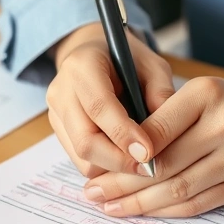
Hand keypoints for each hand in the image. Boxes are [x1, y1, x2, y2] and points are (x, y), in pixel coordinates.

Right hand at [46, 23, 174, 178]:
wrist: (93, 55)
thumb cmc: (127, 60)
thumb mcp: (152, 64)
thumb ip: (160, 92)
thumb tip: (168, 132)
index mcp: (82, 66)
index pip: (99, 106)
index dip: (124, 134)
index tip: (148, 153)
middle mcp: (61, 91)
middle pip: (85, 140)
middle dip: (119, 161)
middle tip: (149, 169)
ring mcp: (55, 114)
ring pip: (82, 157)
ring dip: (113, 168)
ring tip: (140, 165)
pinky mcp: (59, 131)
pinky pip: (81, 161)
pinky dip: (105, 168)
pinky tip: (126, 161)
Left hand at [82, 71, 223, 217]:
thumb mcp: (203, 92)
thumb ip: (166, 116)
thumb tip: (121, 150)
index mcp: (207, 96)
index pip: (156, 129)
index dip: (124, 152)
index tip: (96, 165)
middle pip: (163, 164)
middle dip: (122, 183)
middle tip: (93, 192)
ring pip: (179, 189)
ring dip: (140, 203)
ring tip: (111, 207)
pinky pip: (199, 204)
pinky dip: (168, 211)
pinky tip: (145, 213)